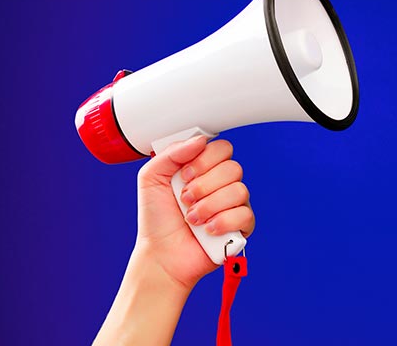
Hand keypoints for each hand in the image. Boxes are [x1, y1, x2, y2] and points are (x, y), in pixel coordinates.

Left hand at [134, 135, 254, 289]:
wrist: (160, 254)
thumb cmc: (156, 219)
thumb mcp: (151, 178)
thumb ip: (171, 153)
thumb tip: (200, 140)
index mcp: (203, 168)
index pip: (222, 148)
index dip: (205, 159)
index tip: (185, 174)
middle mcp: (221, 184)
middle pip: (233, 168)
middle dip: (204, 185)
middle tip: (185, 199)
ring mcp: (233, 205)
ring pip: (239, 190)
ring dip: (210, 206)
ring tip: (192, 218)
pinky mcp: (241, 227)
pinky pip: (245, 214)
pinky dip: (222, 222)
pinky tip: (207, 230)